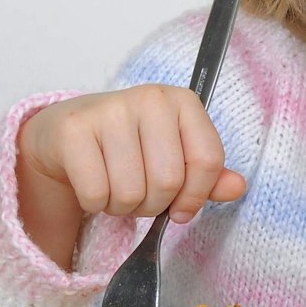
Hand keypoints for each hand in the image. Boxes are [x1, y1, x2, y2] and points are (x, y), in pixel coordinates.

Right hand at [19, 86, 245, 225]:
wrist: (67, 135)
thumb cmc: (130, 148)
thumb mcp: (175, 156)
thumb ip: (208, 174)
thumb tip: (238, 187)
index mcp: (182, 102)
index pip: (208, 160)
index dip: (196, 196)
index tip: (181, 208)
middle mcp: (149, 98)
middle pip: (169, 181)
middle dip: (154, 203)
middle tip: (140, 193)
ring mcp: (109, 110)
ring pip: (132, 192)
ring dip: (123, 206)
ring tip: (115, 187)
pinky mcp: (74, 130)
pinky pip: (97, 194)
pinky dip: (96, 204)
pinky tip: (93, 183)